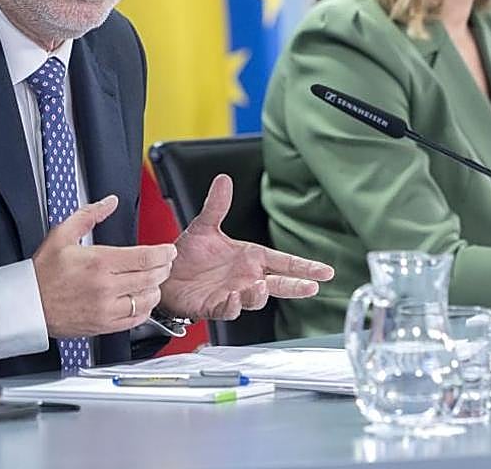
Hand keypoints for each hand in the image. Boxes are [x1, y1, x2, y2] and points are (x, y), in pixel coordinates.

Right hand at [33, 195, 176, 337]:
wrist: (27, 306)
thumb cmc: (43, 273)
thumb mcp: (62, 234)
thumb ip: (89, 215)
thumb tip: (109, 202)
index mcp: (99, 262)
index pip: (146, 257)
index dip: (164, 253)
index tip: (169, 250)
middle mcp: (106, 287)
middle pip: (152, 277)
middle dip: (164, 268)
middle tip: (165, 263)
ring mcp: (107, 308)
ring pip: (148, 299)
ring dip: (156, 288)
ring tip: (153, 280)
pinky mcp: (105, 325)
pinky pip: (137, 319)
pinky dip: (145, 308)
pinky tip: (140, 299)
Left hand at [157, 174, 334, 320]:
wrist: (165, 274)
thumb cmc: (188, 254)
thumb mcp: (204, 226)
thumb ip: (216, 205)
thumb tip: (223, 180)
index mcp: (250, 258)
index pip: (284, 262)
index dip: (305, 267)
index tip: (326, 271)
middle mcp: (246, 278)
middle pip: (278, 284)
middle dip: (296, 287)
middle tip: (311, 287)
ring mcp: (233, 294)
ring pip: (255, 299)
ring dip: (259, 294)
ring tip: (260, 286)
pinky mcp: (215, 306)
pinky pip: (228, 309)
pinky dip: (233, 305)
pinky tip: (234, 298)